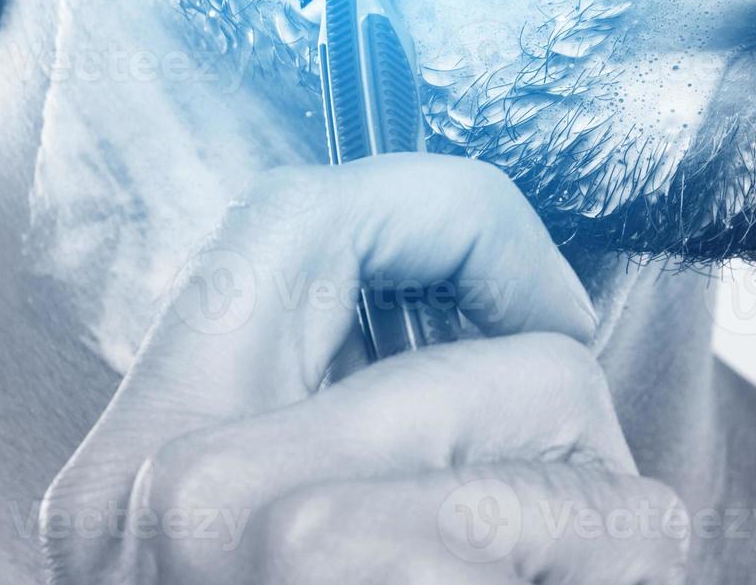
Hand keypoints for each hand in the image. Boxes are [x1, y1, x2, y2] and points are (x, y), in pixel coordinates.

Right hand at [40, 155, 688, 583]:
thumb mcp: (317, 563)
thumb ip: (365, 440)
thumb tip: (494, 313)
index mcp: (144, 465)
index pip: (276, 222)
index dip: (421, 208)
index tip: (521, 293)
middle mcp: (150, 478)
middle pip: (337, 220)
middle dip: (492, 253)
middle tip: (562, 342)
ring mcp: (222, 535)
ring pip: (511, 378)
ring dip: (591, 473)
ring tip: (581, 559)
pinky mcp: (324, 575)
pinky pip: (552, 506)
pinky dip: (612, 547)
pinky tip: (587, 584)